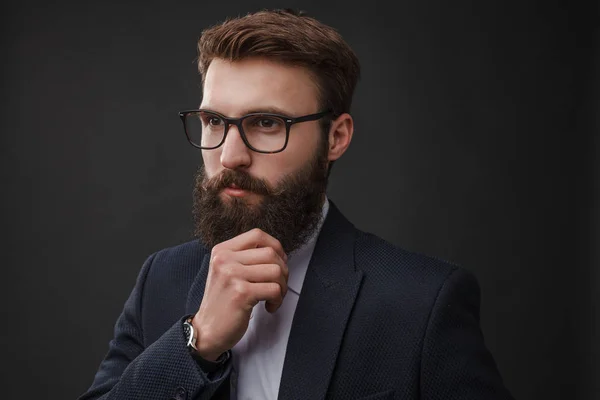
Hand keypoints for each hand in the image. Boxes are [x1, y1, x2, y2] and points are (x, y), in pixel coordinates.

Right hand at [191, 228, 288, 360]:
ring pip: (276, 271)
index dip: (275, 246)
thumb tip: (277, 251)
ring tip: (273, 298)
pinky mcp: (241, 293)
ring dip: (282, 287)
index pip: (257, 235)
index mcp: (222, 251)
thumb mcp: (227, 271)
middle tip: (277, 286)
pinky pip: (274, 289)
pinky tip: (268, 307)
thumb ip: (246, 257)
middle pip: (271, 253)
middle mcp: (224, 259)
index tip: (278, 262)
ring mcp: (232, 275)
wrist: (207, 331)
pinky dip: (277, 300)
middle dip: (283, 271)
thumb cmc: (223, 302)